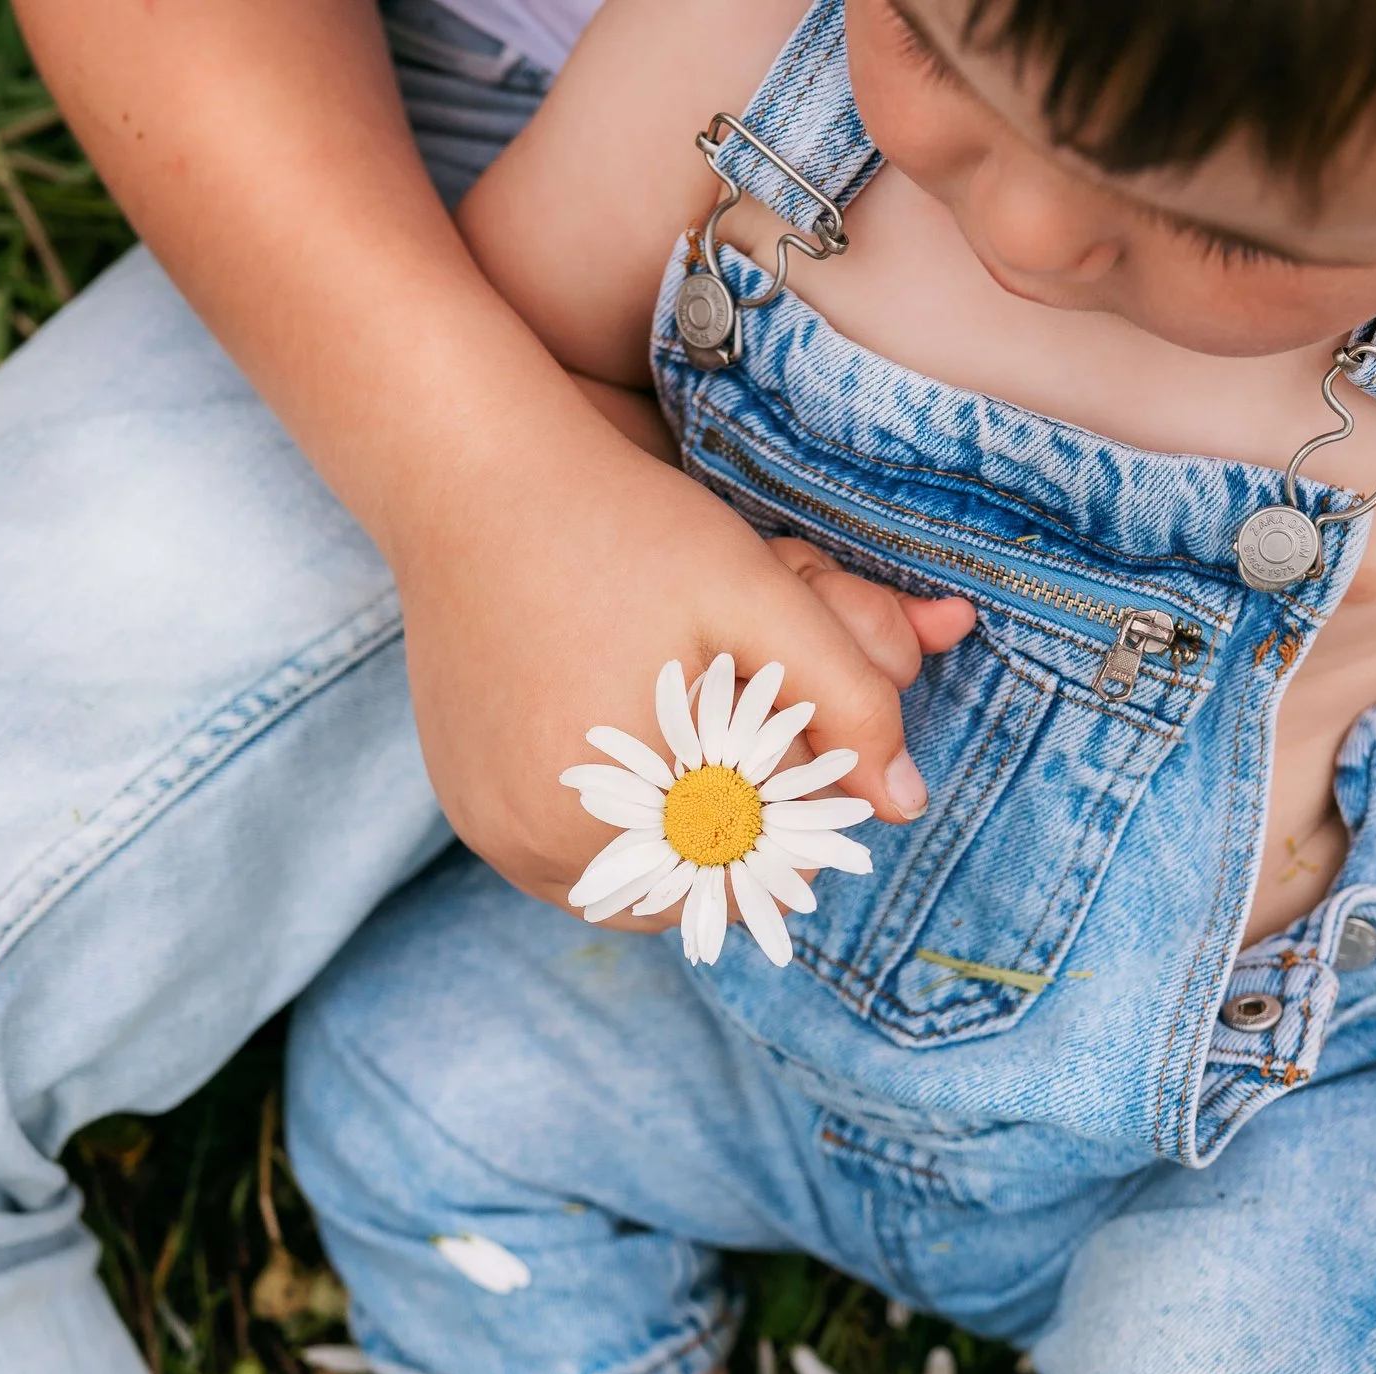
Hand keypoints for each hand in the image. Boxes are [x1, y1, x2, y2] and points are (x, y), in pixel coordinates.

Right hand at [400, 449, 971, 922]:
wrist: (473, 481)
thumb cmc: (625, 529)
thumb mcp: (761, 599)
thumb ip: (851, 700)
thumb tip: (907, 808)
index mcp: (627, 810)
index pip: (760, 875)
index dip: (801, 818)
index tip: (803, 743)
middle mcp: (545, 846)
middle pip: (697, 889)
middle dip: (744, 830)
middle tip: (753, 732)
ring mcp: (496, 833)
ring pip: (636, 883)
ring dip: (683, 838)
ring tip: (705, 743)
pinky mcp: (469, 809)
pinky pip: (567, 859)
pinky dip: (620, 823)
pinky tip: (644, 750)